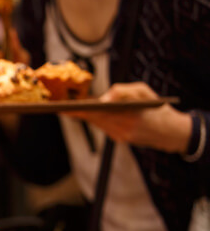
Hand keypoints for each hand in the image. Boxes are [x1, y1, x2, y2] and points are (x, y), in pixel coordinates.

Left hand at [64, 82, 191, 153]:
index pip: (96, 112)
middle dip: (76, 112)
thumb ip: (124, 91)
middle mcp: (122, 129)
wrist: (171, 132)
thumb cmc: (157, 107)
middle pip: (92, 119)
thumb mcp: (145, 92)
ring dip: (83, 115)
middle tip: (59, 106)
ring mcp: (120, 136)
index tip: (64, 108)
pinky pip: (103, 127)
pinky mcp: (119, 140)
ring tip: (68, 107)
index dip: (79, 110)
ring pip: (96, 123)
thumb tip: (104, 97)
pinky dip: (95, 119)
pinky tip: (86, 112)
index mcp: (128, 116)